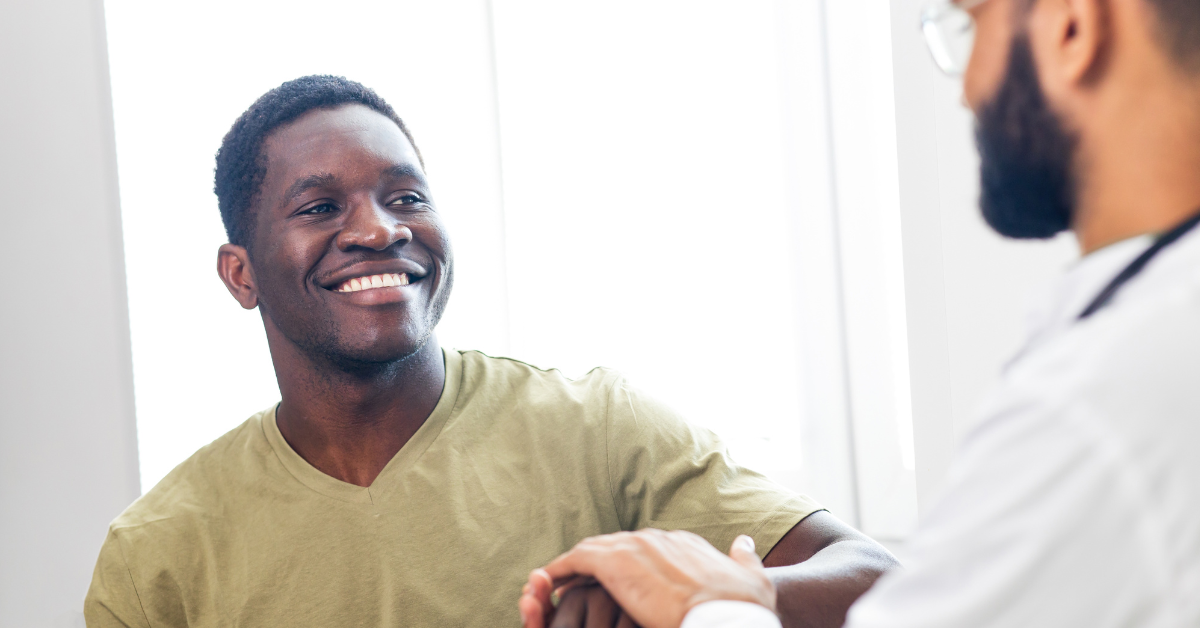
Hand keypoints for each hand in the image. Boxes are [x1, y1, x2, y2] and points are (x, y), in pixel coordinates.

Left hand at [519, 530, 775, 627]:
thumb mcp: (754, 579)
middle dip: (598, 567)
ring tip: (555, 587)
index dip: (631, 566)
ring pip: (594, 552)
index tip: (621, 584)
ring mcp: (636, 548)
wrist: (728, 618)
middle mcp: (659, 539)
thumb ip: (745, 558)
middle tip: (579, 587)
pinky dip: (560, 571)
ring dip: (573, 569)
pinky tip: (547, 584)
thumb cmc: (745, 610)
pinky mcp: (615, 563)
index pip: (648, 550)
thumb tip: (743, 541)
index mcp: (685, 545)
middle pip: (618, 548)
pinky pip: (576, 561)